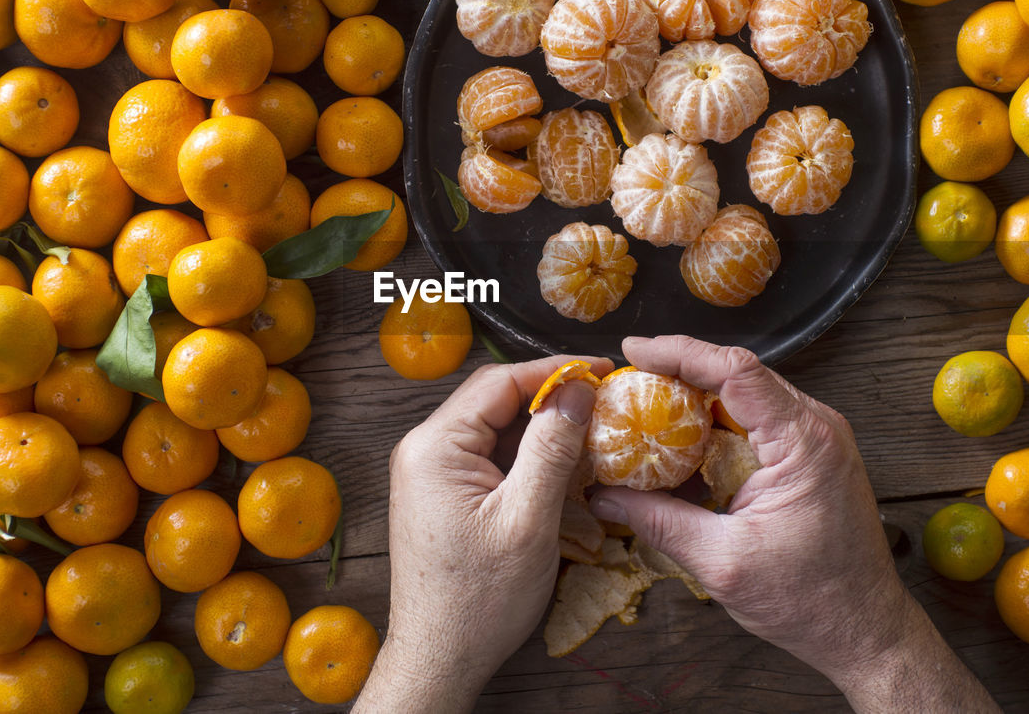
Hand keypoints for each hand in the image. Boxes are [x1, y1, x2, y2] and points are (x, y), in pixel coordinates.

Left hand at [355, 355, 610, 712]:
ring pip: (494, 428)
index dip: (555, 370)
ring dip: (541, 427)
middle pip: (495, 400)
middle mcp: (423, 449)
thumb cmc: (480, 599)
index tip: (604, 369)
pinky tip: (562, 463)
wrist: (439, 658)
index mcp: (434, 446)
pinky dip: (526, 454)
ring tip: (593, 427)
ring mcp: (429, 473)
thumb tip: (578, 390)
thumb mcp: (528, 520)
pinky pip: (488, 456)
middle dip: (551, 395)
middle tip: (605, 397)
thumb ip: (552, 449)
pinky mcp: (442, 494)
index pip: (500, 383)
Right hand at [589, 336, 996, 711]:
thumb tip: (602, 497)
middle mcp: (818, 427)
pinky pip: (758, 419)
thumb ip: (659, 521)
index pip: (736, 371)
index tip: (634, 351)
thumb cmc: (810, 601)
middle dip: (680, 369)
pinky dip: (717, 420)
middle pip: (740, 373)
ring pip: (748, 393)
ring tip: (645, 401)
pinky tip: (683, 436)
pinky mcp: (812, 455)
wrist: (866, 631)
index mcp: (804, 442)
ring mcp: (819, 438)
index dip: (680, 352)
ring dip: (697, 394)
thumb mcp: (721, 562)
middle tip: (628, 378)